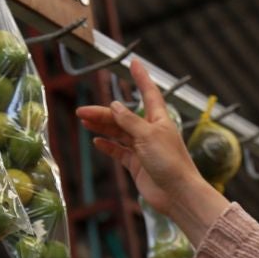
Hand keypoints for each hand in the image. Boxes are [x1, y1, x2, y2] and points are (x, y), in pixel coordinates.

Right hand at [77, 59, 227, 244]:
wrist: (177, 194)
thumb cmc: (170, 163)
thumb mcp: (148, 136)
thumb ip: (130, 121)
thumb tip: (115, 105)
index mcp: (159, 120)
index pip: (149, 93)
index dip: (141, 78)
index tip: (134, 63)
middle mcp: (151, 132)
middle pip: (124, 117)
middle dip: (104, 112)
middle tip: (82, 111)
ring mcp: (143, 149)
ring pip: (119, 133)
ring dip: (102, 127)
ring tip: (84, 122)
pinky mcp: (137, 165)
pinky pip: (119, 152)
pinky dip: (108, 146)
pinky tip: (96, 141)